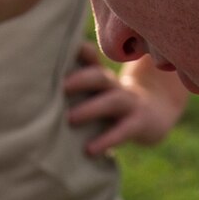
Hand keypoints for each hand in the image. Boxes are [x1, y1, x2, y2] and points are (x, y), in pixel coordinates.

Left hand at [64, 42, 185, 156]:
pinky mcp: (140, 124)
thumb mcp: (98, 89)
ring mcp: (131, 103)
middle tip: (59, 87)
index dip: (78, 51)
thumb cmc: (113, 100)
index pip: (89, 58)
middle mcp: (115, 86)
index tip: (62, 49)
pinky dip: (107, 140)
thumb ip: (75, 82)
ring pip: (112, 101)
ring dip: (91, 109)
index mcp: (101, 77)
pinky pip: (123, 131)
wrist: (157, 113)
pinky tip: (90, 150)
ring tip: (70, 119)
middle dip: (80, 80)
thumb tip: (41, 74)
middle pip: (100, 76)